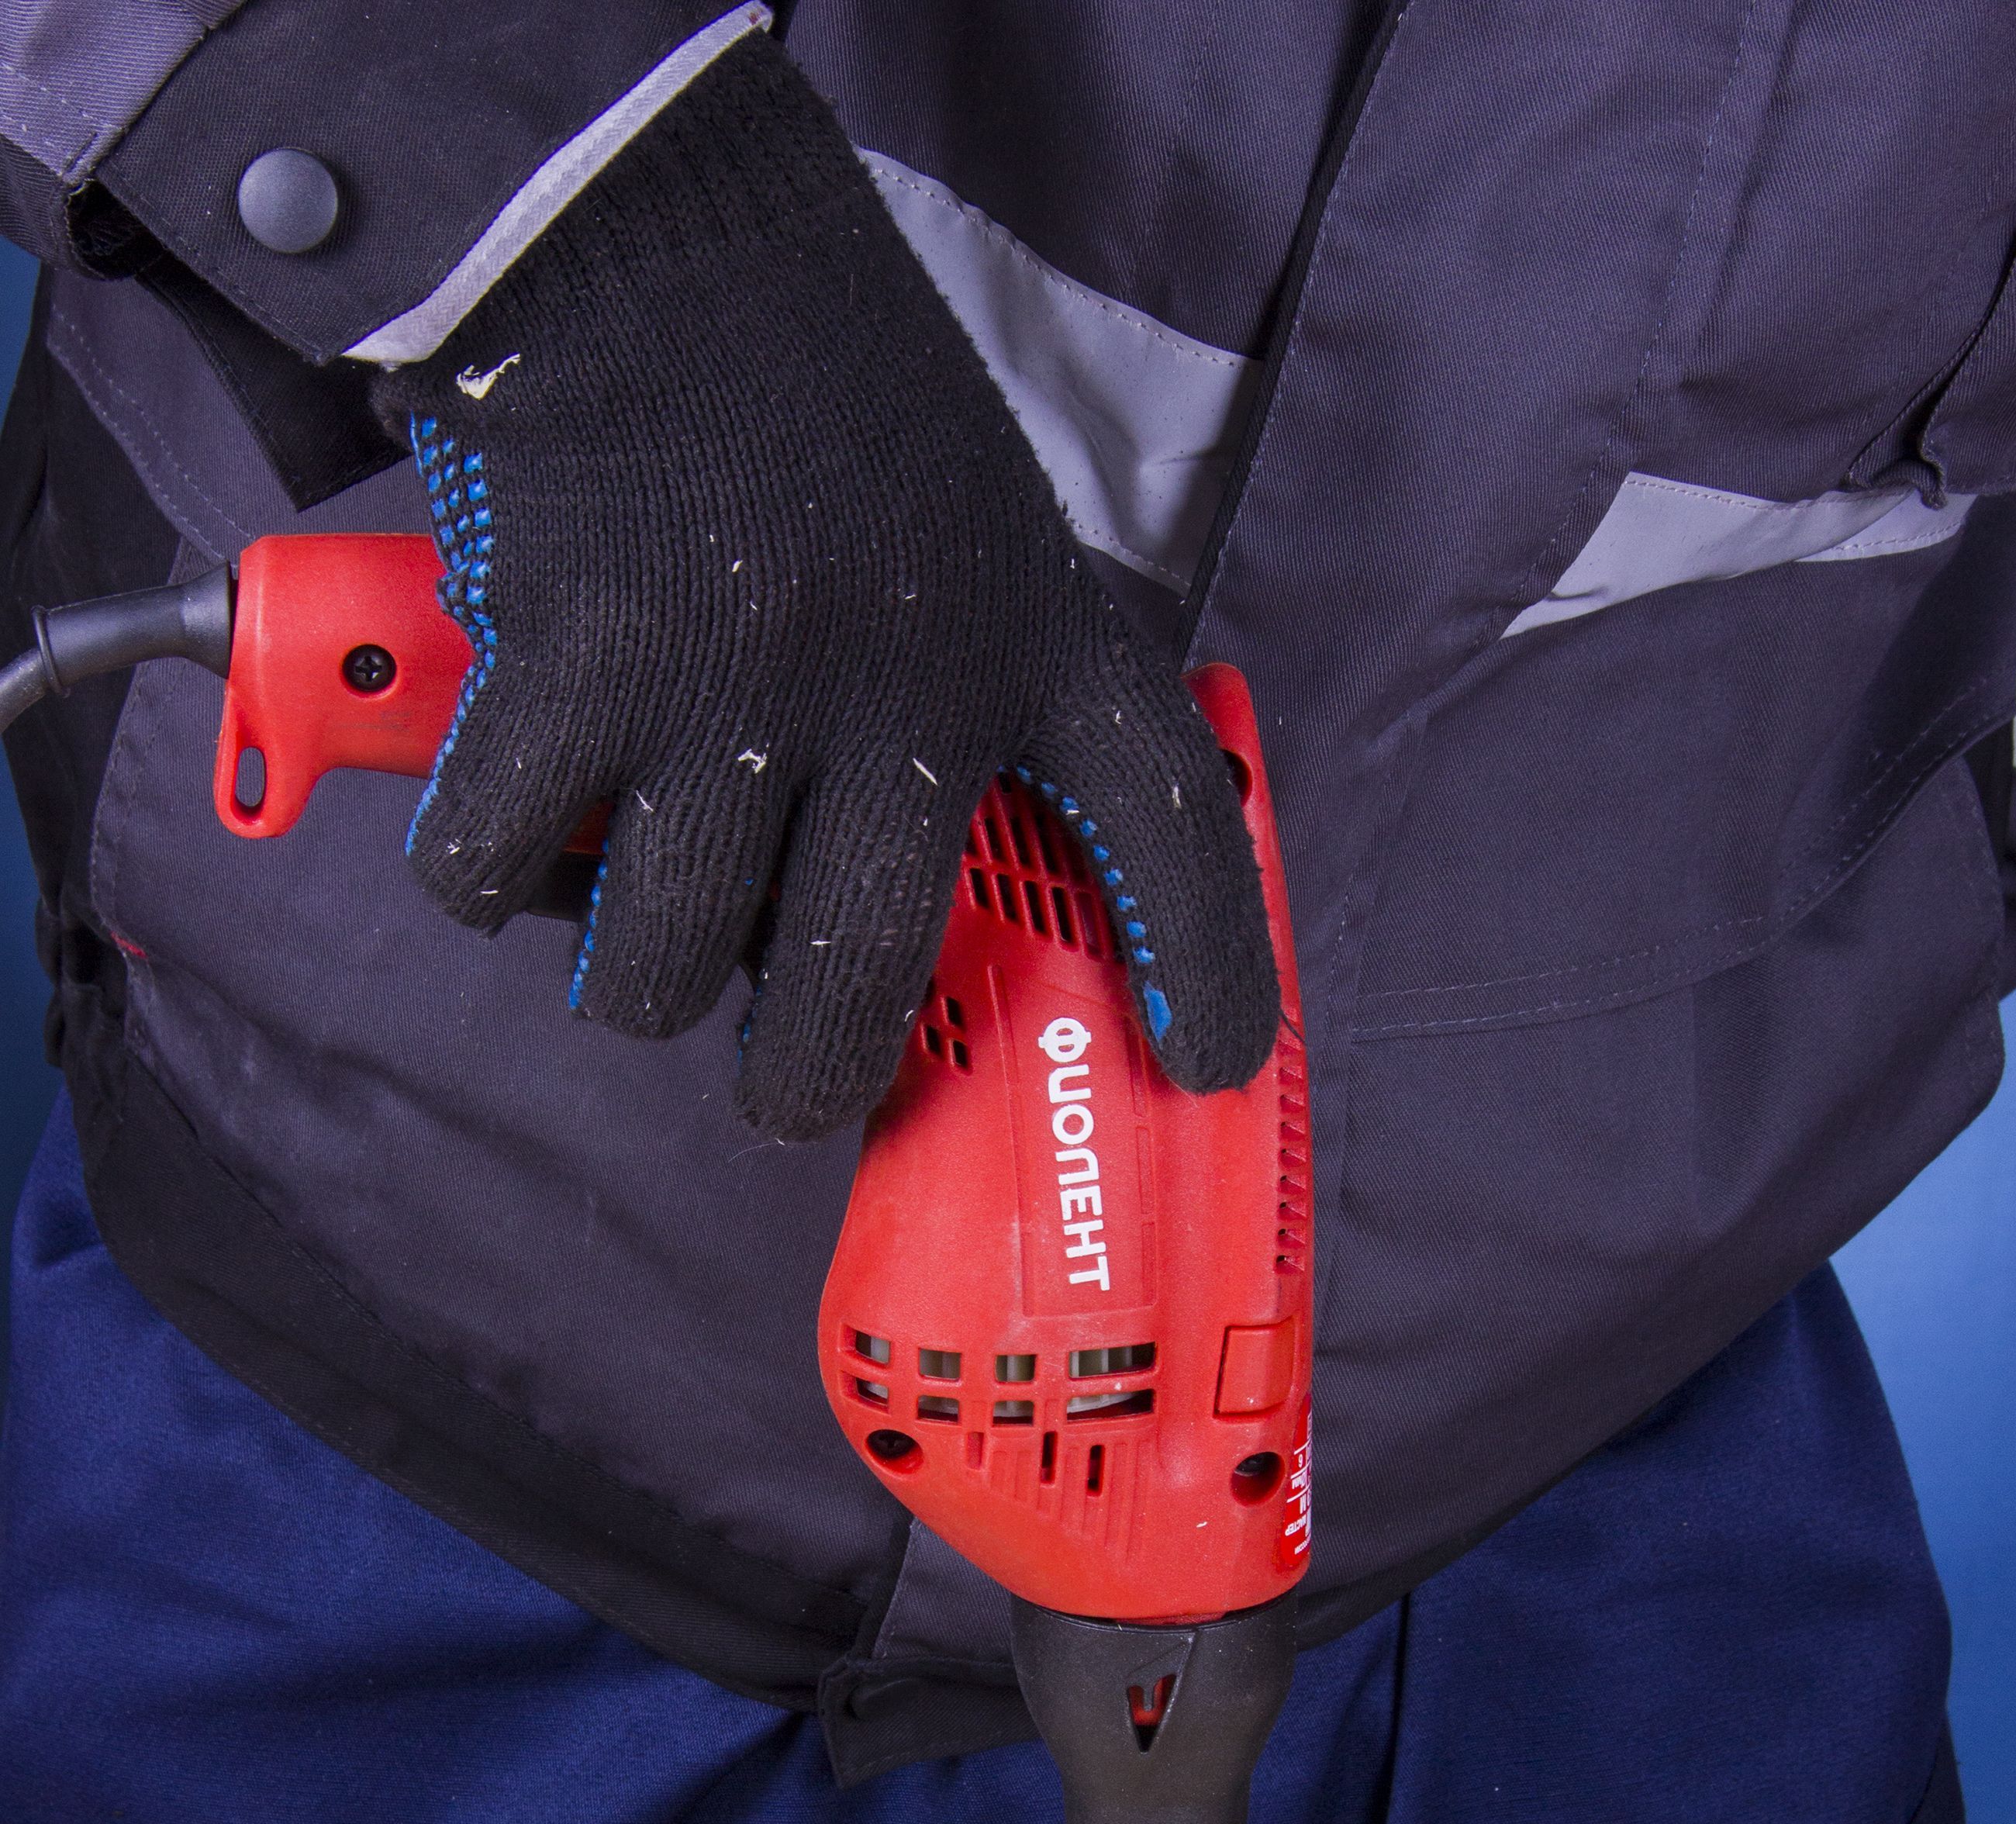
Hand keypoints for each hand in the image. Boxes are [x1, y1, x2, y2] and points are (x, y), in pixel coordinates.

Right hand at [374, 35, 1276, 1141]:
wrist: (649, 222)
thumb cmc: (819, 399)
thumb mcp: (974, 527)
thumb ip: (986, 690)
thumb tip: (939, 886)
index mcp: (1028, 633)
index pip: (1165, 823)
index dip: (1203, 966)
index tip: (1202, 1062)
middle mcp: (903, 676)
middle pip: (850, 978)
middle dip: (798, 1077)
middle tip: (779, 1081)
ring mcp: (737, 679)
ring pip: (652, 962)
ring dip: (624, 973)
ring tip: (621, 908)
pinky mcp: (578, 656)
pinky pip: (497, 865)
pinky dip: (485, 875)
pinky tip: (512, 821)